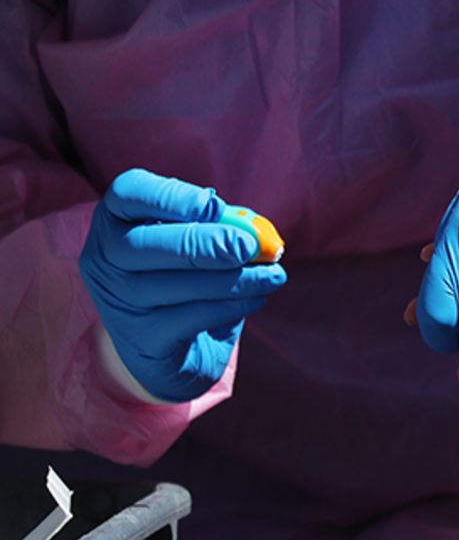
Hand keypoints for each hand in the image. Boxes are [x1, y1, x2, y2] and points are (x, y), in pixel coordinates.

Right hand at [79, 169, 286, 401]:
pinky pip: (191, 318)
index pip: (128, 193)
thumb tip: (252, 231)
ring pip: (175, 285)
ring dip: (235, 278)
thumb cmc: (189, 274)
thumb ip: (223, 225)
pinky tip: (256, 298)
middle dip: (205, 244)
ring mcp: (119, 303)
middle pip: (143, 244)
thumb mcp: (202, 240)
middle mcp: (105, 260)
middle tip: (250, 246)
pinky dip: (232, 305)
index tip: (214, 205)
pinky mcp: (143, 341)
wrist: (172, 345)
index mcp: (116, 220)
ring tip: (273, 275)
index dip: (170, 197)